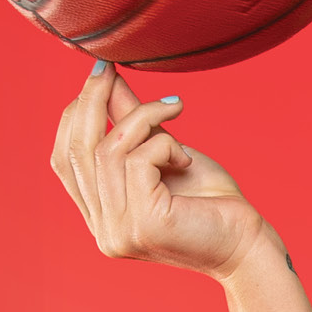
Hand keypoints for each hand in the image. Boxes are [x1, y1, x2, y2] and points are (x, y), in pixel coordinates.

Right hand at [49, 60, 270, 279]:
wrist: (247, 243)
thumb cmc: (212, 201)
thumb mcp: (164, 152)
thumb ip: (129, 122)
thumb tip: (105, 79)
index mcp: (101, 218)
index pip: (64, 161)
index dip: (74, 114)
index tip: (99, 74)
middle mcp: (103, 230)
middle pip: (75, 152)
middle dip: (92, 101)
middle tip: (111, 67)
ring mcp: (119, 232)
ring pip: (108, 151)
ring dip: (142, 119)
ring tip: (174, 112)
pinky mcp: (143, 225)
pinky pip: (138, 161)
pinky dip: (164, 144)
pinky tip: (186, 156)